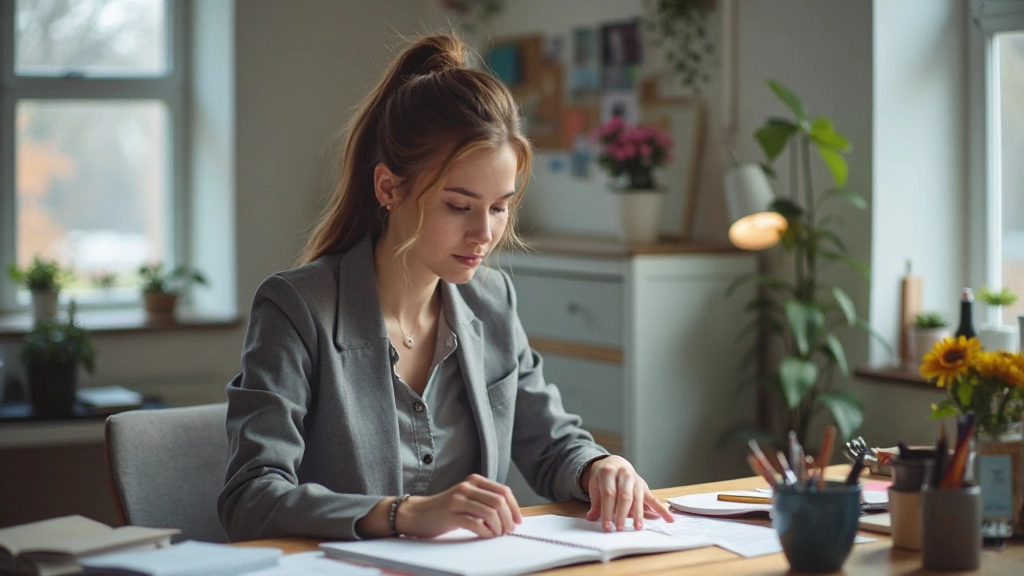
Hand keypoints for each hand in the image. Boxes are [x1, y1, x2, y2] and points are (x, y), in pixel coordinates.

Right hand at [395, 474, 521, 538]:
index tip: (518, 520)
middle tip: (508, 530)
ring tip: (497, 534)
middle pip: (499, 501)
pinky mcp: (450, 514)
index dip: (514, 507)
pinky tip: (486, 536)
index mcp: (474, 481)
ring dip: (498, 527)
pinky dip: (486, 532)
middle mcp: (467, 487)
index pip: (503, 491)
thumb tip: (509, 515)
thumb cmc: (444, 509)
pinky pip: (476, 524)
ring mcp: (458, 499)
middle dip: (508, 519)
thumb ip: (484, 501)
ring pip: (490, 512)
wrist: (416, 513)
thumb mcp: (466, 498)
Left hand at [582, 455, 673, 531]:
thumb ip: (595, 502)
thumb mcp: (595, 485)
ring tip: (637, 528)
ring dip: (638, 514)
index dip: (607, 511)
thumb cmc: (604, 477)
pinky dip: (662, 510)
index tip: (607, 526)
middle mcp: (624, 474)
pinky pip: (653, 499)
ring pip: (638, 498)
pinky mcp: (644, 487)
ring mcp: (636, 480)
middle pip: (624, 496)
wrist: (615, 463)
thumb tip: (591, 518)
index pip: (609, 494)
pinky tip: (669, 519)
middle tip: (619, 528)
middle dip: (622, 514)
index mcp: (609, 472)